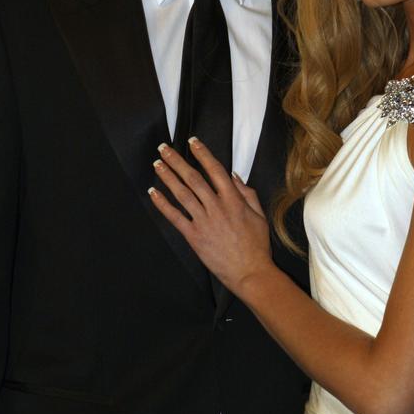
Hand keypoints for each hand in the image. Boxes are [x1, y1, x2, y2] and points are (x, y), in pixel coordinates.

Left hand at [149, 138, 274, 294]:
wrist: (250, 272)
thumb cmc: (256, 245)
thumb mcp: (259, 215)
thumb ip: (246, 192)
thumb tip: (233, 175)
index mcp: (233, 200)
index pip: (215, 170)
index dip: (203, 154)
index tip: (192, 142)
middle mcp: (217, 207)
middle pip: (193, 178)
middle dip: (177, 161)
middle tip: (164, 148)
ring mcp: (204, 221)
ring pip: (182, 194)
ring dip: (167, 177)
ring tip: (157, 164)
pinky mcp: (194, 236)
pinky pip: (175, 217)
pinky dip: (163, 204)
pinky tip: (154, 193)